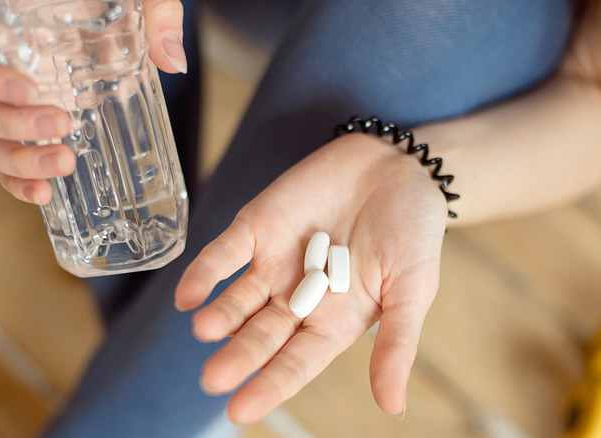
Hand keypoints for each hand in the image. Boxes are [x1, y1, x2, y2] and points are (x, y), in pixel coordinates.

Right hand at [0, 0, 186, 204]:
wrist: (106, 14)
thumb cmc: (105, 2)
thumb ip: (155, 14)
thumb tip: (174, 61)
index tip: (28, 88)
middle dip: (8, 125)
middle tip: (61, 124)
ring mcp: (0, 106)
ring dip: (15, 161)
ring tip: (63, 163)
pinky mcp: (19, 133)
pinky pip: (0, 165)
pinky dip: (16, 183)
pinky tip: (44, 193)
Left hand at [175, 133, 448, 422]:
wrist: (399, 167)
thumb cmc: (413, 233)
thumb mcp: (413, 290)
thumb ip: (396, 343)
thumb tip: (393, 408)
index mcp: (332, 322)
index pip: (295, 363)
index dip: (270, 385)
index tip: (240, 410)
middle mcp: (296, 299)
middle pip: (260, 335)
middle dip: (238, 356)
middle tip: (213, 378)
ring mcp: (274, 264)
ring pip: (238, 298)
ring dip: (219, 315)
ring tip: (203, 329)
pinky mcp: (257, 227)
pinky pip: (225, 253)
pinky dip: (206, 271)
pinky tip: (188, 294)